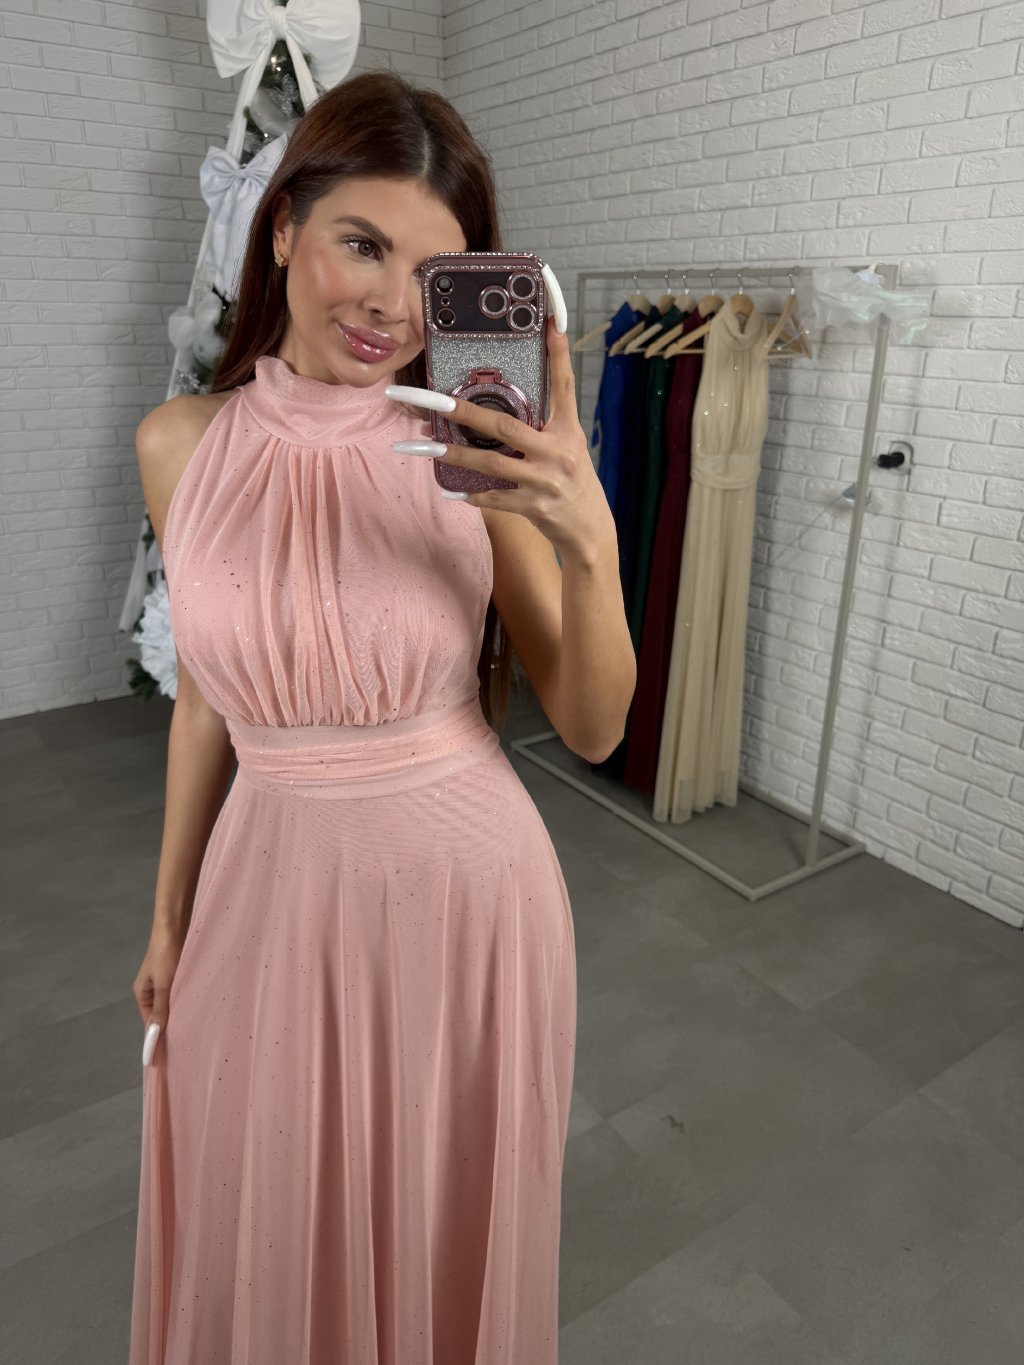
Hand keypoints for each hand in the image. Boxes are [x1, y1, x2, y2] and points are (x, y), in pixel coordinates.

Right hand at [133, 923, 185, 1065]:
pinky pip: (182, 994)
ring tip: (194, 1035)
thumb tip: (153, 1037)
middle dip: (171, 1030)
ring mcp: (166, 982)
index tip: (166, 1060)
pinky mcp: (179, 974)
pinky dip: (187, 1003)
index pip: (150, 1024)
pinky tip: (198, 1011)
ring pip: (173, 1006)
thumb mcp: (164, 984)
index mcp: (143, 994)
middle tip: (185, 1050)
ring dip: (181, 1016)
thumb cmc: (167, 953)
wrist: (175, 924)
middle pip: (161, 1016)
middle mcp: (152, 989)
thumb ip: (160, 1011)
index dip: (157, 1040)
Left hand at [385, 314, 613, 559]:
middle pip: (507, 427)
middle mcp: (558, 452)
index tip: (551, 324)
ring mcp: (545, 481)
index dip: (558, 355)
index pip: (564, 386)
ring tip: (428, 446)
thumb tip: (498, 405)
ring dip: (458, 455)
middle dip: (468, 414)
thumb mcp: (568, 447)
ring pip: (493, 465)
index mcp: (567, 431)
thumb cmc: (572, 481)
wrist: (590, 529)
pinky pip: (495, 499)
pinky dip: (473, 495)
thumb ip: (542, 425)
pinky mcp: (534, 507)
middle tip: (437, 403)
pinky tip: (452, 491)